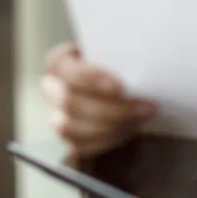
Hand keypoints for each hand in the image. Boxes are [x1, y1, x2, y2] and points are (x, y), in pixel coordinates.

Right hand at [40, 43, 154, 157]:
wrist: (117, 81)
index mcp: (58, 63)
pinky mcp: (68, 139)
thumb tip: (141, 61)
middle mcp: (51, 90)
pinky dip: (109, 140)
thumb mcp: (115, 50)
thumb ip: (120, 54)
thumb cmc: (115, 62)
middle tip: (145, 107)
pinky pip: (82, 146)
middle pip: (69, 103)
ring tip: (141, 118)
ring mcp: (56, 117)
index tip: (121, 87)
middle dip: (111, 109)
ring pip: (72, 129)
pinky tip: (131, 128)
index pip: (68, 71)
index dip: (92, 79)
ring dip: (112, 127)